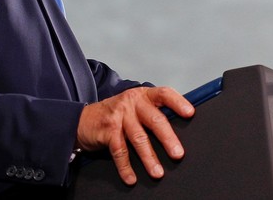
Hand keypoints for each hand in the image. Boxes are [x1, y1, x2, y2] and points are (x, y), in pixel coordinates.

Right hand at [76, 86, 194, 185]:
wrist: (82, 119)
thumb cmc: (117, 114)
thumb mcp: (135, 106)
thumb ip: (153, 112)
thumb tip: (178, 129)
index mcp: (143, 95)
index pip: (164, 94)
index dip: (178, 102)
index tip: (190, 113)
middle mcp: (132, 103)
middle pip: (154, 120)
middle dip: (168, 139)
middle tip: (178, 153)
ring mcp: (119, 116)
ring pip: (138, 139)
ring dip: (149, 158)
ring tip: (158, 172)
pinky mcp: (108, 130)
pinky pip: (120, 152)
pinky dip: (126, 167)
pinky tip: (132, 178)